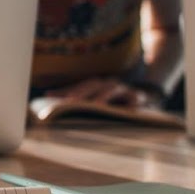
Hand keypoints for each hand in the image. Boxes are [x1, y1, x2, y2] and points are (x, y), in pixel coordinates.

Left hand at [44, 76, 158, 108]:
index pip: (78, 87)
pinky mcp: (137, 97)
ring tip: (95, 105)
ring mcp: (122, 89)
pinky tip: (128, 109)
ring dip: (103, 96)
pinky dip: (131, 102)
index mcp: (96, 86)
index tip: (49, 95)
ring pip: (111, 90)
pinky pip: (134, 98)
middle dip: (80, 93)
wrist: (146, 96)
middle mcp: (107, 85)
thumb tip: (53, 102)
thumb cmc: (116, 103)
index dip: (64, 90)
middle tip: (69, 101)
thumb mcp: (99, 103)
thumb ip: (81, 104)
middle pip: (92, 85)